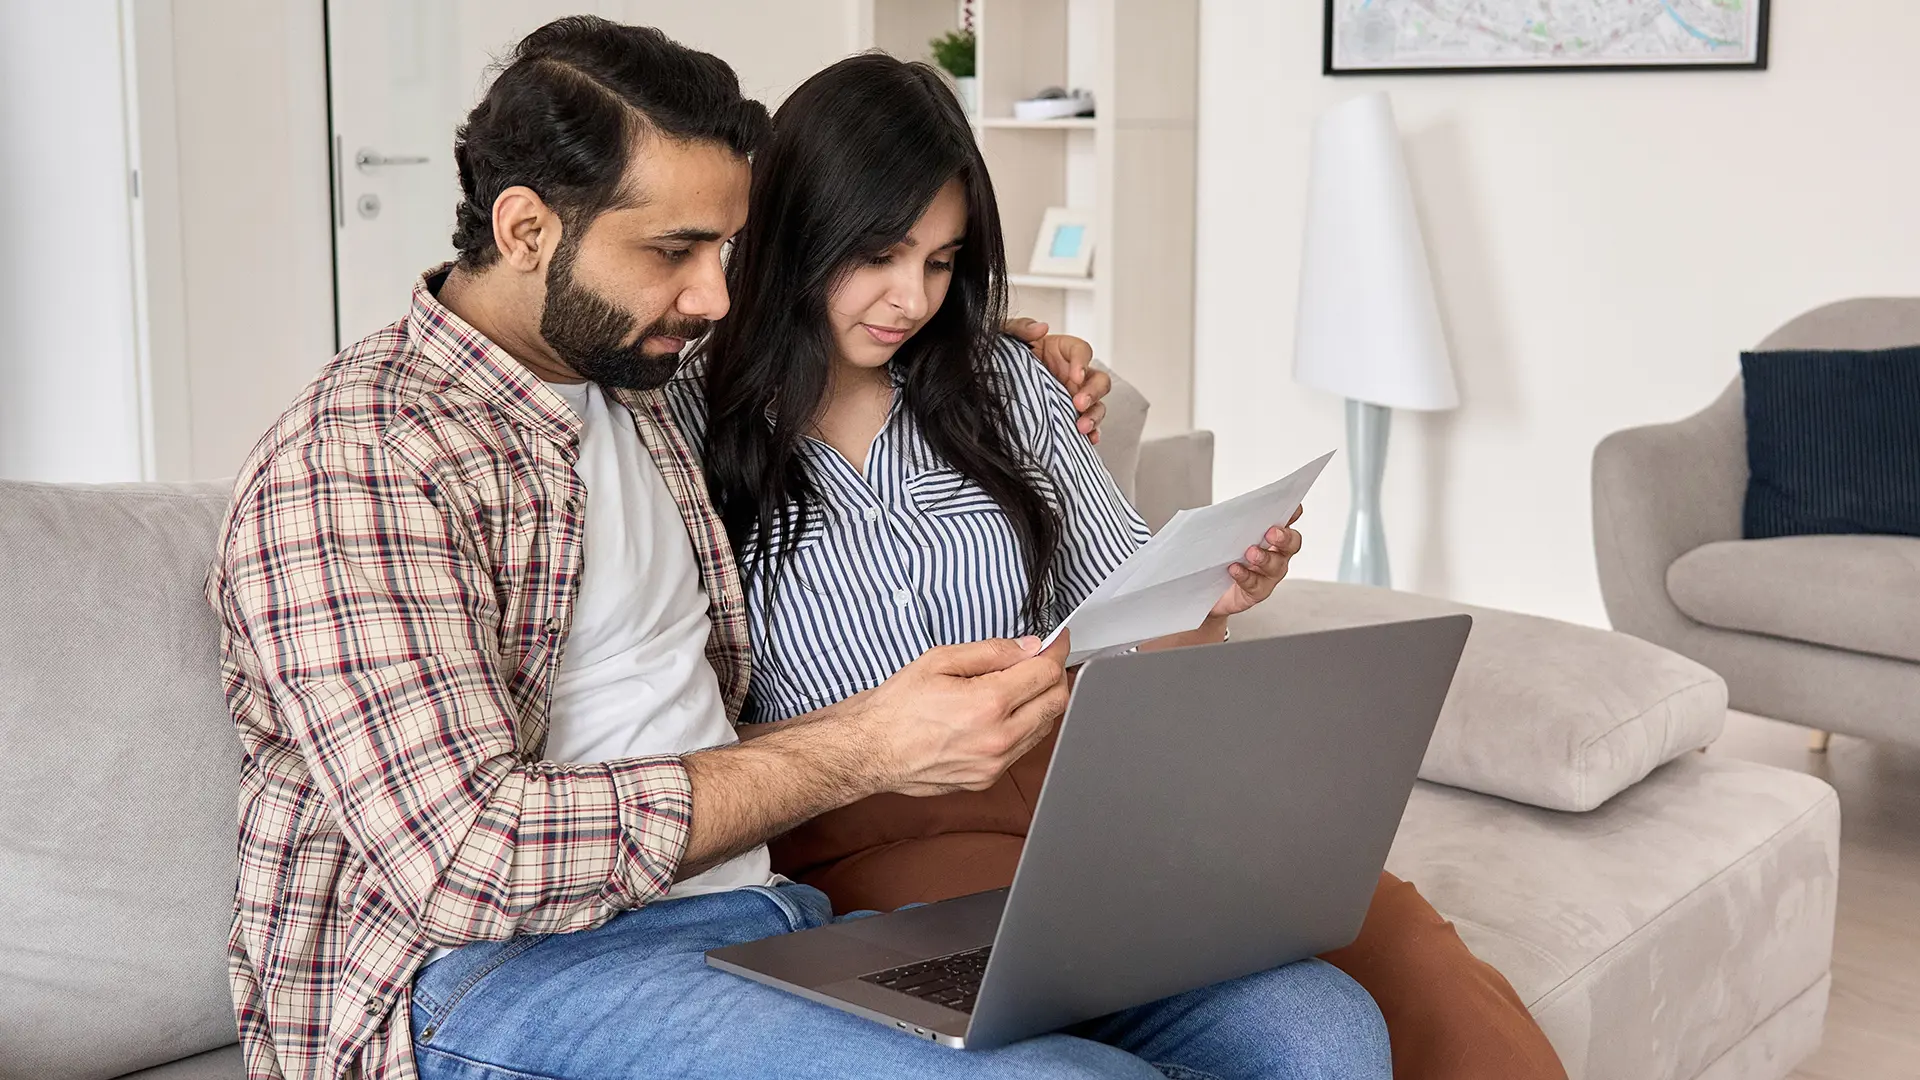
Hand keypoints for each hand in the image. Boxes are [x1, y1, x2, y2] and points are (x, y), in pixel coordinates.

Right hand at [856, 634, 1069, 796]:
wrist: (870, 751)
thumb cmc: (896, 708)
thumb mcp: (940, 661)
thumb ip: (991, 652)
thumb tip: (1028, 648)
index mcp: (988, 704)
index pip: (1046, 673)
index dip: (1056, 649)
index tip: (1056, 639)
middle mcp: (998, 739)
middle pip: (1056, 702)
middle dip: (1056, 674)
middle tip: (1043, 658)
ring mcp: (994, 764)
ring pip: (1044, 727)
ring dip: (1042, 701)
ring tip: (1022, 682)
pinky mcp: (987, 779)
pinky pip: (1023, 748)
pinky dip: (1025, 725)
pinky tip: (1006, 711)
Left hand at [1005, 318, 1110, 443]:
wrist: (991, 380)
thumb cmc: (1005, 355)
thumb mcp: (1006, 335)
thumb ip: (1021, 328)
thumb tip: (1040, 328)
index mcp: (1062, 351)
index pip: (1082, 350)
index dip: (1082, 362)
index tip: (1074, 375)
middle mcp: (1072, 374)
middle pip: (1099, 380)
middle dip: (1093, 392)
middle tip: (1078, 403)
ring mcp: (1072, 397)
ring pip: (1097, 405)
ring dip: (1094, 416)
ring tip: (1081, 427)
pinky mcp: (1068, 416)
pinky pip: (1087, 426)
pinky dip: (1092, 433)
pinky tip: (1088, 440)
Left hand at [1209, 506, 1303, 618]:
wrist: (1207, 589)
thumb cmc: (1220, 558)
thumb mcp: (1224, 537)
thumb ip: (1231, 524)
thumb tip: (1224, 510)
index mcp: (1270, 537)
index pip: (1286, 522)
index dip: (1292, 514)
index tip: (1294, 508)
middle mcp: (1275, 554)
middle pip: (1290, 544)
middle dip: (1284, 537)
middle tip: (1271, 532)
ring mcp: (1268, 575)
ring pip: (1276, 566)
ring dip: (1265, 558)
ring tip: (1250, 553)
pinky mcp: (1256, 592)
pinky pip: (1256, 585)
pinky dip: (1245, 576)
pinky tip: (1235, 569)